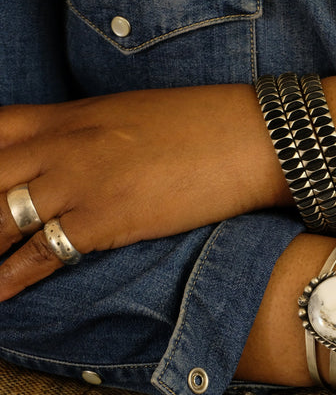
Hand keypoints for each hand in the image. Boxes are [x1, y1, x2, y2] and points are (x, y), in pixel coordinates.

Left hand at [0, 86, 286, 300]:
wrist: (251, 136)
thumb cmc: (201, 124)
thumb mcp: (132, 115)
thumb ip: (90, 134)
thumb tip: (72, 156)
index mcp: (70, 116)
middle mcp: (64, 145)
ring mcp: (82, 181)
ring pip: (0, 216)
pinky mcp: (107, 217)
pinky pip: (41, 253)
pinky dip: (10, 279)